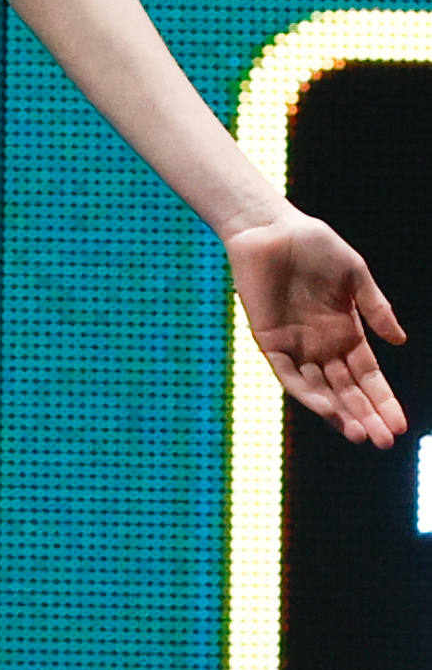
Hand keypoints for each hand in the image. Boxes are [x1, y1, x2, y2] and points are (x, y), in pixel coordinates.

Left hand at [228, 208, 408, 446]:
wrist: (271, 228)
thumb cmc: (314, 245)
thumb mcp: (355, 276)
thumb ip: (376, 308)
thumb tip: (401, 340)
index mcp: (346, 333)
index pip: (368, 376)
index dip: (383, 401)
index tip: (400, 426)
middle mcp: (321, 345)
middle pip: (347, 390)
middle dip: (366, 415)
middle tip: (385, 441)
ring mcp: (295, 344)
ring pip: (320, 389)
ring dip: (339, 413)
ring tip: (360, 435)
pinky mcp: (269, 338)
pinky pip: (287, 373)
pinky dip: (306, 392)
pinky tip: (326, 409)